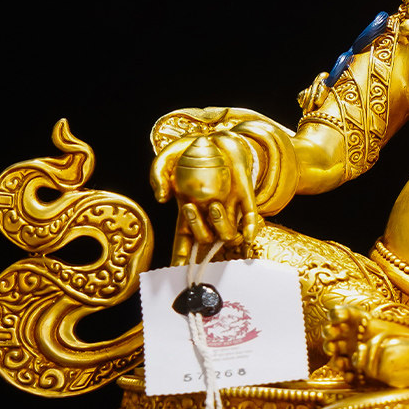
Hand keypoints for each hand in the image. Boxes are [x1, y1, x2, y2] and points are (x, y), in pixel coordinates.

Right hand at [150, 131, 262, 263]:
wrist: (213, 136)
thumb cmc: (187, 151)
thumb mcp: (164, 161)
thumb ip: (157, 177)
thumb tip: (161, 199)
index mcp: (187, 212)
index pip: (183, 241)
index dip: (181, 257)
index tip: (178, 271)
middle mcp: (208, 215)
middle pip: (205, 239)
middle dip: (198, 229)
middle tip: (190, 207)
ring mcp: (228, 208)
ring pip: (227, 234)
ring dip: (221, 226)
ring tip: (214, 204)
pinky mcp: (244, 198)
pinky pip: (250, 219)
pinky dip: (250, 228)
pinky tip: (249, 234)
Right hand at [321, 301, 408, 389]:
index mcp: (367, 322)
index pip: (346, 314)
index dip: (339, 313)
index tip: (340, 316)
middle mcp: (357, 337)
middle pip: (334, 332)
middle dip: (330, 332)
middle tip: (333, 335)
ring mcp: (355, 355)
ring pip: (337, 353)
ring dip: (334, 353)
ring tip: (338, 356)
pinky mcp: (359, 373)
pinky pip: (347, 374)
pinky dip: (346, 373)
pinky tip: (349, 373)